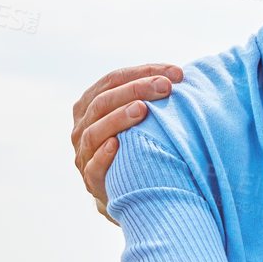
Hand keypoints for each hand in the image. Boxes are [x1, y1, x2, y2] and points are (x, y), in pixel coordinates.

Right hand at [70, 63, 183, 217]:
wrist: (124, 189)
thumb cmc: (136, 144)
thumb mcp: (136, 117)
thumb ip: (148, 96)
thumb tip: (180, 74)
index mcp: (91, 104)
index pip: (113, 79)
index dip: (143, 72)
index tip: (176, 73)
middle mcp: (82, 125)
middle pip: (104, 101)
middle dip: (136, 90)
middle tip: (165, 87)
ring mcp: (84, 153)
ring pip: (94, 131)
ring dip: (118, 118)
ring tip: (142, 109)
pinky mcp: (90, 179)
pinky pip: (93, 166)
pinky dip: (103, 155)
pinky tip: (116, 144)